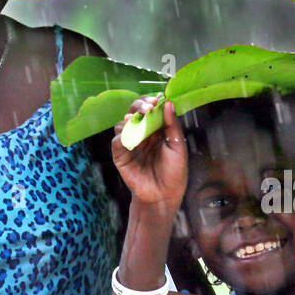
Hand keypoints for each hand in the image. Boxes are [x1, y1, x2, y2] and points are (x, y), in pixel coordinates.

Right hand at [112, 95, 187, 212]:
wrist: (164, 195)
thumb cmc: (174, 172)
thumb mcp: (178, 146)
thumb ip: (172, 124)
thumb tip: (167, 102)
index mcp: (156, 130)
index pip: (151, 110)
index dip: (152, 102)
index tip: (157, 99)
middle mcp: (142, 134)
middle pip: (134, 112)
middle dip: (139, 105)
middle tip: (147, 107)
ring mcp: (130, 143)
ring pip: (123, 123)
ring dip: (129, 118)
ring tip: (137, 119)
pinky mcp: (120, 155)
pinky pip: (117, 141)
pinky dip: (122, 136)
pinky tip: (130, 135)